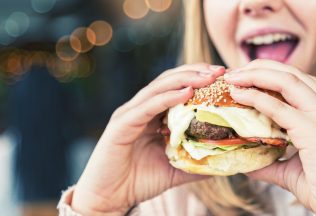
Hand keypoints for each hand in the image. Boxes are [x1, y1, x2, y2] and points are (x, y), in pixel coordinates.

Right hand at [71, 63, 224, 214]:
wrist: (109, 198)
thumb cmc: (140, 181)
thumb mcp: (175, 169)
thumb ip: (196, 161)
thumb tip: (223, 158)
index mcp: (152, 115)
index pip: (176, 88)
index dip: (199, 79)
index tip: (223, 77)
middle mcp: (140, 109)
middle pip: (168, 81)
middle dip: (195, 72)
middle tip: (219, 71)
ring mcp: (129, 114)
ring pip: (158, 88)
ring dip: (184, 79)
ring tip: (208, 77)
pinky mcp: (122, 124)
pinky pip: (148, 106)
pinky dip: (167, 97)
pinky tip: (187, 92)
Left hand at [224, 59, 315, 211]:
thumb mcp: (292, 172)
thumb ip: (271, 164)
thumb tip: (248, 163)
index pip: (292, 83)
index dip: (266, 75)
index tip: (240, 77)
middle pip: (289, 74)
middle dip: (257, 68)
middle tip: (232, 73)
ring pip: (286, 80)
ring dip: (254, 75)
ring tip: (231, 78)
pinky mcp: (312, 129)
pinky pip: (278, 107)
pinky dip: (255, 97)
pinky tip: (237, 94)